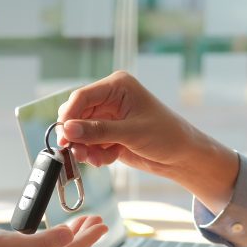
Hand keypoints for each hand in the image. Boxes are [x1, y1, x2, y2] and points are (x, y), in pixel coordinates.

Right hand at [57, 71, 239, 211]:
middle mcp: (110, 99)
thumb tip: (68, 129)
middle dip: (76, 136)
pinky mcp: (109, 134)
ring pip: (81, 132)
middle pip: (77, 115)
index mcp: (117, 86)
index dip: (69, 116)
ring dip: (85, 148)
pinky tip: (106, 160)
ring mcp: (109, 117)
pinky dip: (94, 154)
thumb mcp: (131, 133)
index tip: (63, 136)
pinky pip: (90, 144)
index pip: (82, 96)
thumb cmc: (166, 136)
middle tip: (76, 153)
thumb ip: (98, 131)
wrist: (182, 156)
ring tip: (95, 160)